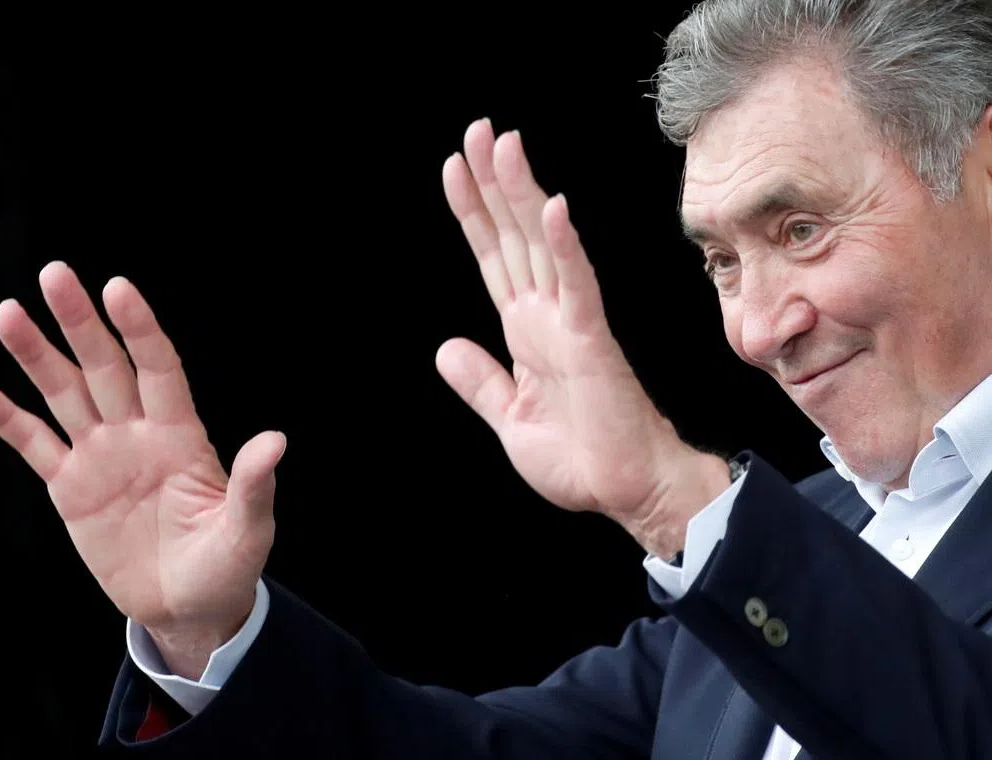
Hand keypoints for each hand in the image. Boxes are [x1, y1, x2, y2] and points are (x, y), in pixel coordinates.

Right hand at [0, 261, 285, 678]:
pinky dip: (4, 417)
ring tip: (7, 313)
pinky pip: (33, 444)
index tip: (118, 287)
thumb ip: (252, 486)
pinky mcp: (70, 488)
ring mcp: (101, 456)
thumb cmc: (227, 567)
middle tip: (55, 274)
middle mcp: (137, 433)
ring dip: (35, 356)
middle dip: (81, 323)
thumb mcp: (247, 531)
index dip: (140, 329)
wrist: (187, 607)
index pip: (158, 369)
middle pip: (104, 367)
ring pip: (63, 394)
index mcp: (181, 435)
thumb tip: (275, 441)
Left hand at [438, 119, 728, 555]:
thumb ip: (481, 381)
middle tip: (477, 131)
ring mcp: (571, 322)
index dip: (474, 213)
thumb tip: (447, 348)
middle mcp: (547, 314)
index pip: (494, 257)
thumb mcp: (510, 418)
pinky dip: (565, 248)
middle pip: (514, 235)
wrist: (625, 489)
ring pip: (543, 244)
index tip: (454, 169)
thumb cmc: (581, 457)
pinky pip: (577, 286)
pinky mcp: (593, 341)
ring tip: (503, 146)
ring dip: (524, 195)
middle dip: (494, 183)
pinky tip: (554, 209)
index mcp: (525, 330)